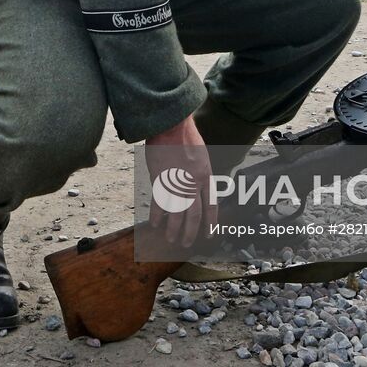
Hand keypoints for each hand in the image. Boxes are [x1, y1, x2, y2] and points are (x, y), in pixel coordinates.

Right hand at [145, 116, 216, 247]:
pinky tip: (155, 223)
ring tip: (171, 238)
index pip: (211, 205)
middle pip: (194, 214)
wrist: (172, 125)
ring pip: (177, 213)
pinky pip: (159, 203)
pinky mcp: (161, 180)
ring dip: (174, 228)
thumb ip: (199, 172)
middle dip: (190, 231)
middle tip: (186, 243)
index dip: (210, 222)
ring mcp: (177, 182)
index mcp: (205, 175)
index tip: (209, 234)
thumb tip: (196, 186)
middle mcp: (193, 182)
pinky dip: (157, 215)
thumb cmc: (185, 135)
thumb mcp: (201, 154)